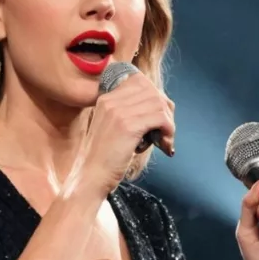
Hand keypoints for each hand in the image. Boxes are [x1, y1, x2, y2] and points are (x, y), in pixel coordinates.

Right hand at [78, 72, 174, 193]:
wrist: (90, 177)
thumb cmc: (105, 158)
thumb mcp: (113, 127)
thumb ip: (130, 113)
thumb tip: (162, 105)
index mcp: (106, 99)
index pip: (140, 82)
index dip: (156, 97)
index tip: (160, 117)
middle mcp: (111, 101)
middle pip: (152, 91)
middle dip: (166, 109)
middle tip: (166, 130)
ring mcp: (118, 112)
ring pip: (158, 103)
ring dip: (168, 122)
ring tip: (165, 139)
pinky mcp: (128, 126)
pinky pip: (160, 117)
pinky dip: (168, 129)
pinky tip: (165, 143)